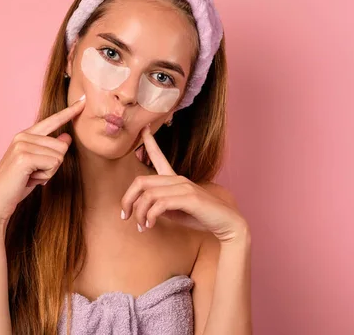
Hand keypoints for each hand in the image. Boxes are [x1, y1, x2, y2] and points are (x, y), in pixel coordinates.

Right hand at [0, 95, 85, 229]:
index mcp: (25, 135)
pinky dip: (46, 176)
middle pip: (62, 145)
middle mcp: (22, 136)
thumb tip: (67, 137)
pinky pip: (53, 164)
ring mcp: (22, 145)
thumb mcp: (37, 166)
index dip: (69, 112)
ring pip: (59, 155)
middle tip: (34, 175)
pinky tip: (30, 180)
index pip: (52, 120)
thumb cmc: (16, 186)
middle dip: (53, 165)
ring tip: (30, 177)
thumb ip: (50, 150)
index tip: (83, 101)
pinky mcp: (24, 157)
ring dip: (49, 172)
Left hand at [120, 124, 248, 243]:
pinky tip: (150, 224)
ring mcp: (184, 187)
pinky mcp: (189, 198)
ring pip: (148, 195)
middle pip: (141, 181)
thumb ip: (159, 205)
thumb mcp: (174, 210)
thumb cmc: (200, 217)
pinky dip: (150, 216)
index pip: (158, 156)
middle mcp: (178, 179)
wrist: (228, 224)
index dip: (149, 141)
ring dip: (140, 213)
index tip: (143, 127)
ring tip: (142, 226)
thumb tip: (141, 207)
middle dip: (128, 200)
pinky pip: (160, 204)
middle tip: (125, 216)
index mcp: (174, 179)